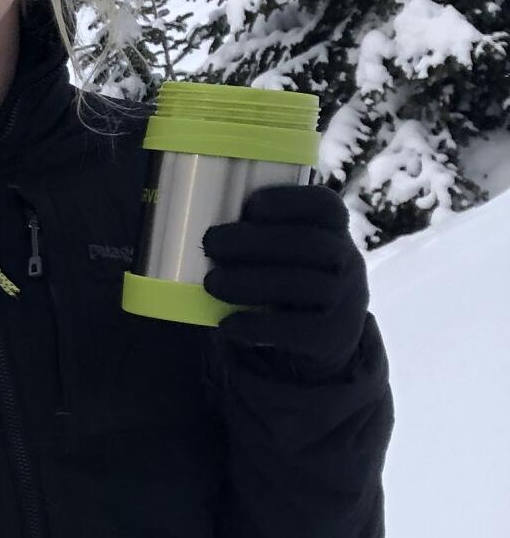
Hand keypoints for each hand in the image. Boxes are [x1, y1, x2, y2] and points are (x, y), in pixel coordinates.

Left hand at [200, 183, 369, 375]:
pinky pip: (297, 330)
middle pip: (308, 244)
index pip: (325, 206)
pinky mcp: (332, 335)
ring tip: (211, 283)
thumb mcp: (290, 251)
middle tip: (210, 243)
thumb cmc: (292, 276)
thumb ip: (262, 234)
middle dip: (255, 242)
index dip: (291, 202)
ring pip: (302, 285)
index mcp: (335, 230)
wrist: (326, 334)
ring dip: (251, 282)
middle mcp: (348, 259)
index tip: (250, 205)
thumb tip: (190, 219)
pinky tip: (227, 324)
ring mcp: (345, 299)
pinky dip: (259, 326)